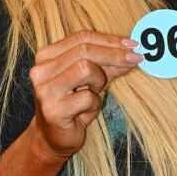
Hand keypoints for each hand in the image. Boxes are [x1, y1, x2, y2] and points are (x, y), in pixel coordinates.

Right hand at [28, 29, 143, 158]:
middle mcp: (41, 70)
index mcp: (47, 56)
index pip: (82, 37)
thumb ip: (109, 65)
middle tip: (135, 60)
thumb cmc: (74, 106)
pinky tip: (86, 110)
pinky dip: (94, 103)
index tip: (133, 44)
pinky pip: (86, 97)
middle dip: (114, 55)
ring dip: (99, 81)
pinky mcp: (52, 110)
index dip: (110, 40)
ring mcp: (45, 89)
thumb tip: (133, 52)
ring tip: (94, 93)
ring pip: (84, 68)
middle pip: (84, 49)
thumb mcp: (93, 81)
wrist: (53, 138)